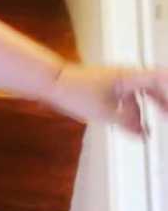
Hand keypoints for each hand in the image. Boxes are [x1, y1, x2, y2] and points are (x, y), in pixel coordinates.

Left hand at [49, 62, 167, 137]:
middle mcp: (125, 76)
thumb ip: (127, 123)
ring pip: (141, 94)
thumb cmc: (75, 90)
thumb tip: (143, 134)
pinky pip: (128, 98)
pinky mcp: (107, 87)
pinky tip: (135, 128)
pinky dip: (135, 112)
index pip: (160, 79)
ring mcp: (116, 81)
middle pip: (155, 86)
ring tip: (154, 126)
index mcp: (128, 77)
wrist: (53, 82)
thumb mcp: (105, 112)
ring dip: (151, 109)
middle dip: (166, 102)